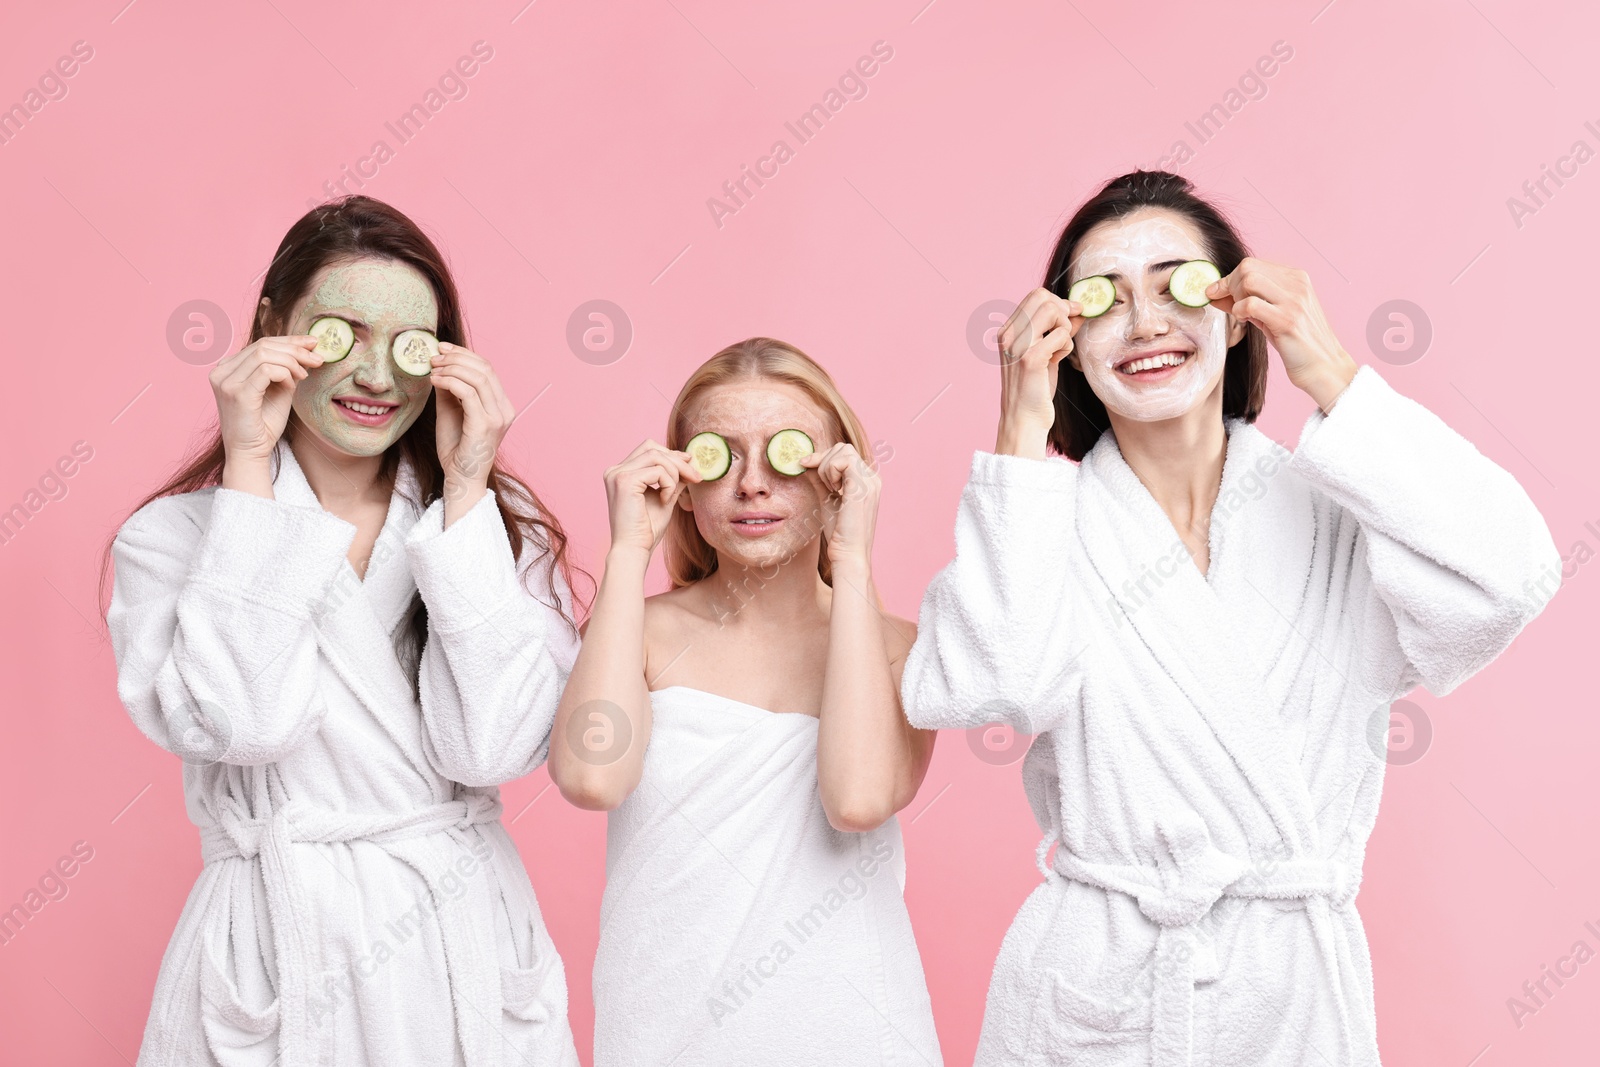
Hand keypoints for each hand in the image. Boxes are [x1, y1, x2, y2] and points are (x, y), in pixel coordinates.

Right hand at [211, 334, 322, 464]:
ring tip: (304, 376)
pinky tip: (291, 386)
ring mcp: (226, 381)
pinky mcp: (236, 393)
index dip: (289, 340)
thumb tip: (307, 348)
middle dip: (296, 349)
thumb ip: (286, 368)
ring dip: (292, 362)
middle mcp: (221, 371)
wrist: (251, 453)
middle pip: (263, 345)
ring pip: (265, 354)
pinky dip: (285, 374)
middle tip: (317, 359)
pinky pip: (266, 370)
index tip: (313, 343)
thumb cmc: (263, 424)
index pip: (261, 343)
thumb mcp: (278, 389)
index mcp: (228, 367)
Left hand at [430, 343, 514, 505]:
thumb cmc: (456, 448)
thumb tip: (441, 366)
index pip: (487, 369)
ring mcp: (498, 417)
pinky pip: (468, 393)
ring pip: (478, 377)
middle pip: (485, 369)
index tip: (442, 349)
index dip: (464, 354)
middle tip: (433, 357)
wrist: (460, 479)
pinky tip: (435, 381)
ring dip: (451, 368)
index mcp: (501, 405)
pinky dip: (450, 381)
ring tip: (432, 369)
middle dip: (457, 357)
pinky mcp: (486, 424)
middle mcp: (504, 409)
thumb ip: (451, 389)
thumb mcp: (452, 411)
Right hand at [603, 439, 701, 555]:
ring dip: (675, 473)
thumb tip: (688, 461)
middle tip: (695, 477)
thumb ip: (673, 479)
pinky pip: (657, 471)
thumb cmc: (647, 530)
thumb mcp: (665, 497)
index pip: (648, 449)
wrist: (634, 550)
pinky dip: (669, 484)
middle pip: (652, 447)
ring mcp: (617, 474)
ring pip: (656, 456)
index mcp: (620, 473)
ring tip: (675, 494)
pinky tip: (666, 501)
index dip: (671, 454)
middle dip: (677, 460)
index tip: (690, 466)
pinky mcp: (624, 481)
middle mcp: (615, 470)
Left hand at [797, 442, 877, 572]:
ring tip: (829, 490)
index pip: (845, 454)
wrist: (848, 554)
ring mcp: (870, 482)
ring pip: (843, 451)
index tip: (804, 465)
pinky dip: (831, 470)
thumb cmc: (840, 533)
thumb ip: (820, 481)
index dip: (822, 457)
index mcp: (867, 482)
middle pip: (844, 448)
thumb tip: (807, 463)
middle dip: (824, 460)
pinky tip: (832, 490)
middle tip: (821, 484)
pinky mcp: (863, 486)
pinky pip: (844, 460)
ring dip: (827, 467)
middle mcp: (873, 479)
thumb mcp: (827, 500)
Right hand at [994, 288, 1079, 457]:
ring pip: (1052, 310)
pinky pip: (1061, 335)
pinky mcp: (1030, 359)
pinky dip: (1066, 346)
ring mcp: (1017, 346)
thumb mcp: (1046, 353)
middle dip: (1063, 311)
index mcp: (1008, 332)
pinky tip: (1057, 360)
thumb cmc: (1034, 389)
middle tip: (1069, 331)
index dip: (1059, 301)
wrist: (1024, 420)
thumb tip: (1078, 309)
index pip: (1035, 295)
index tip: (1073, 314)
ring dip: (1065, 327)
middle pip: (1043, 297)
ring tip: (1060, 348)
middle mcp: (1008, 335)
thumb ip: (1058, 330)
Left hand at [1204, 258, 1357, 411]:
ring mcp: (1293, 301)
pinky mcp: (1287, 320)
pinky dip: (1240, 311)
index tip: (1217, 292)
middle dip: (1230, 286)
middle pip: (1248, 268)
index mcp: (1297, 277)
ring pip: (1249, 280)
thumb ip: (1247, 299)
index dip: (1229, 278)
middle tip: (1231, 306)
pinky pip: (1251, 304)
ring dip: (1236, 297)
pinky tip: (1246, 321)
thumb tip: (1213, 292)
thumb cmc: (1295, 342)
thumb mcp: (1271, 314)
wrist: (1323, 366)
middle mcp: (1297, 284)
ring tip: (1242, 314)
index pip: (1253, 264)